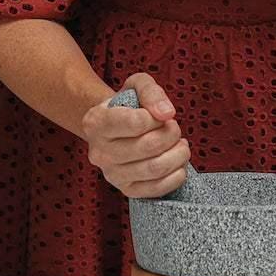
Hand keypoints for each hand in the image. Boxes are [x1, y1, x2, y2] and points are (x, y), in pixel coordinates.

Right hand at [82, 72, 190, 198]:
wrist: (116, 128)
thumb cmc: (128, 105)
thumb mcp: (136, 85)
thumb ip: (150, 91)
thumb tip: (166, 113)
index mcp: (96, 122)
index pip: (135, 123)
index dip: (156, 117)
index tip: (161, 114)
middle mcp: (99, 152)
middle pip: (149, 146)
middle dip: (171, 134)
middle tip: (174, 127)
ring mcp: (111, 174)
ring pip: (155, 168)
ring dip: (178, 154)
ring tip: (179, 144)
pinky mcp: (126, 190)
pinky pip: (157, 189)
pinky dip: (176, 175)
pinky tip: (177, 162)